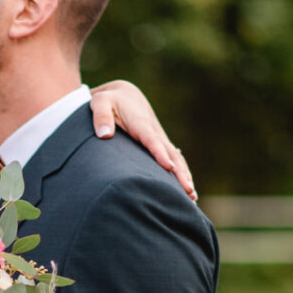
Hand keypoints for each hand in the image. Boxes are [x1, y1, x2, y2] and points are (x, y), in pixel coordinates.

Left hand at [88, 80, 196, 202]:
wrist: (124, 95)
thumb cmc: (109, 100)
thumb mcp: (100, 102)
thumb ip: (101, 117)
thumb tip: (104, 135)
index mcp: (140, 123)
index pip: (151, 140)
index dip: (160, 153)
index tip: (168, 167)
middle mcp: (154, 132)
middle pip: (170, 153)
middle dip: (180, 172)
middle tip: (187, 191)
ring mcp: (159, 138)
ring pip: (176, 158)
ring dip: (184, 176)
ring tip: (192, 197)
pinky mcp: (159, 144)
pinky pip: (173, 159)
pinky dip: (181, 173)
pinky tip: (186, 191)